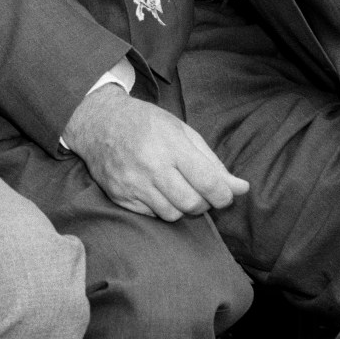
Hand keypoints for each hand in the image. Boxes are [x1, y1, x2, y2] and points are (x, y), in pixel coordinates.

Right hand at [64, 82, 248, 220]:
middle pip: (191, 204)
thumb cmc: (147, 124)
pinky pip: (152, 215)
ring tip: (178, 188)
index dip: (224, 195)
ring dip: (183, 206)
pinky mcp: (120, 197)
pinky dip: (161, 207)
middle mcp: (151, 167)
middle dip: (204, 203)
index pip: (208, 183)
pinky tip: (158, 190)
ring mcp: (133, 184)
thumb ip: (212, 162)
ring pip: (172, 214)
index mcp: (171, 146)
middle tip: (201, 191)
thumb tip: (241, 188)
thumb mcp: (183, 132)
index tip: (226, 194)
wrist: (99, 123)